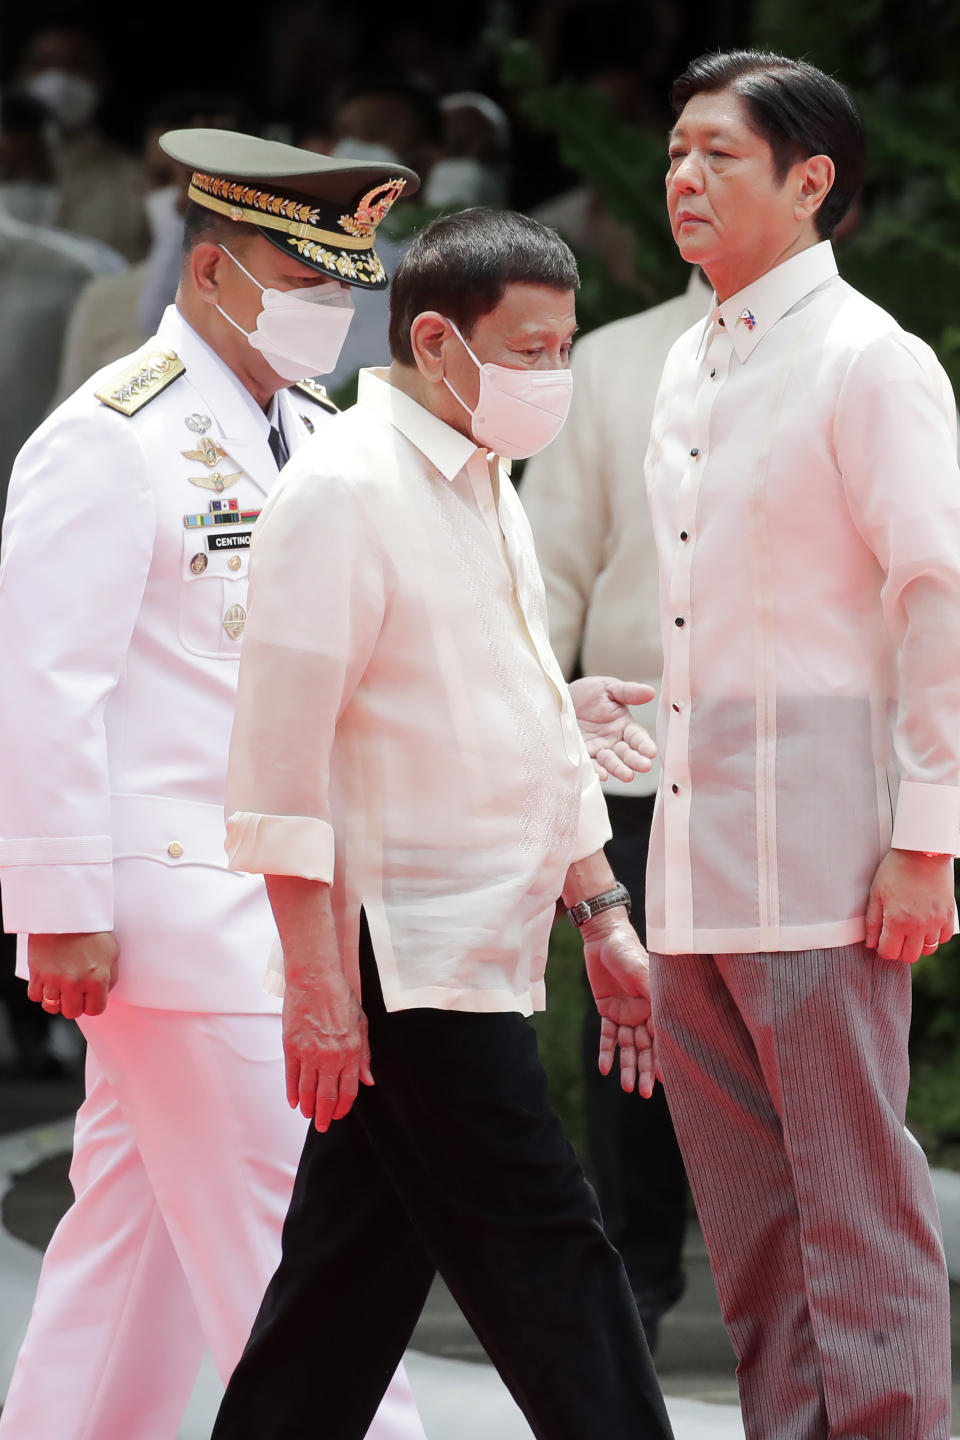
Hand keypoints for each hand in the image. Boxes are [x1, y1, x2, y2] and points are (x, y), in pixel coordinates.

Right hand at [27, 932, 118, 1018]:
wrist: (68, 910)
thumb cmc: (93, 929)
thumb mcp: (112, 952)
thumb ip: (110, 977)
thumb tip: (103, 994)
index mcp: (97, 979)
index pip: (95, 1010)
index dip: (92, 1004)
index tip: (90, 996)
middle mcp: (75, 982)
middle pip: (72, 1012)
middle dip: (74, 1003)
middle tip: (75, 990)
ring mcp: (54, 979)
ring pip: (52, 1006)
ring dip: (57, 998)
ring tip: (60, 985)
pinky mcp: (37, 972)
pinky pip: (35, 995)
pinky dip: (40, 991)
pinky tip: (47, 981)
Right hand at [282, 972, 373, 1131]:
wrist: (316, 979)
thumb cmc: (341, 998)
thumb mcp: (361, 1025)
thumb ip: (364, 1055)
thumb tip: (368, 1080)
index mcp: (351, 1052)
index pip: (349, 1090)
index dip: (343, 1106)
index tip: (338, 1115)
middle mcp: (331, 1056)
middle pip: (327, 1095)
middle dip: (324, 1115)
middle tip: (321, 1126)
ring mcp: (309, 1053)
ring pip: (308, 1090)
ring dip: (308, 1106)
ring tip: (307, 1115)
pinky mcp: (291, 1047)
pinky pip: (292, 1077)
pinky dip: (292, 1092)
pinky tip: (294, 1102)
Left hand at [568, 676, 656, 782]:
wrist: (557, 699)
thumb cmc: (586, 693)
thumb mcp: (608, 687)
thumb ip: (628, 691)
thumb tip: (650, 691)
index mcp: (624, 725)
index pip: (638, 737)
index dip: (645, 744)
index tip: (651, 751)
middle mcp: (612, 741)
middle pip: (627, 753)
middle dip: (636, 760)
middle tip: (644, 766)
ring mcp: (597, 750)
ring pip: (610, 762)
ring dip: (619, 769)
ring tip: (627, 775)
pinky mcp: (581, 755)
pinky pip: (589, 765)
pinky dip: (596, 771)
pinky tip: (602, 775)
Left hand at [580, 909, 655, 1095]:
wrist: (603, 938)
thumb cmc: (628, 952)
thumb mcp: (643, 973)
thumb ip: (652, 995)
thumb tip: (665, 1019)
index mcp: (657, 1004)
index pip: (662, 1037)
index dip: (662, 1058)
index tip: (664, 1080)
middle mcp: (644, 1012)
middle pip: (646, 1047)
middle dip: (645, 1070)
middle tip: (643, 1093)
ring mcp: (626, 1013)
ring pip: (628, 1046)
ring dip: (626, 1066)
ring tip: (626, 1087)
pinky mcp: (608, 1010)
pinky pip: (608, 1035)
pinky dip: (606, 1051)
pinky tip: (605, 1069)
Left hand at [864, 848, 954, 962]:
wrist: (922, 851)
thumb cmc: (895, 869)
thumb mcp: (876, 893)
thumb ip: (872, 922)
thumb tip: (870, 944)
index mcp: (896, 921)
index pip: (889, 952)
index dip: (882, 950)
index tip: (881, 942)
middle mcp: (918, 925)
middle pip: (910, 956)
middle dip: (899, 951)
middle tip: (894, 939)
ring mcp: (935, 921)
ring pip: (928, 949)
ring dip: (917, 944)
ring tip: (910, 931)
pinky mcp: (948, 914)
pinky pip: (944, 938)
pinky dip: (935, 937)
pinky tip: (926, 926)